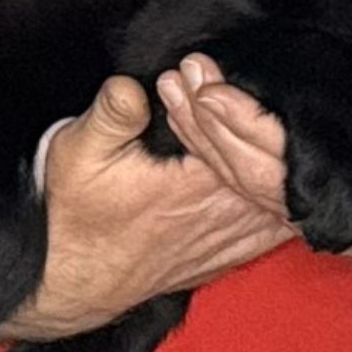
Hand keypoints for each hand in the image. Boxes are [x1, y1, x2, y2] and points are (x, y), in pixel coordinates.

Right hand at [0, 75, 292, 341]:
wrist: (69, 279)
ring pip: (281, 200)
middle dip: (255, 125)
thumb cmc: (74, 213)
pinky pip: (275, 231)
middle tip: (225, 95)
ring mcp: (230, 241)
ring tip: (259, 129)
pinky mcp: (227, 257)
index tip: (204, 72)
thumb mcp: (79, 151)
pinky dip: (281, 204)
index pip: (242, 137)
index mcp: (195, 187)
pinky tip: (280, 182)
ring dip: (274, 164)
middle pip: (272, 167)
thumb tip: (132, 85)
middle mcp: (222, 217)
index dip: (232, 100)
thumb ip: (112, 114)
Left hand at [158, 57, 351, 286]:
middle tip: (181, 74)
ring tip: (173, 85)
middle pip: (245, 172)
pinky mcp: (302, 195)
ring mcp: (307, 206)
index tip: (214, 93)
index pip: (286, 166)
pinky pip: (246, 174)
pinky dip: (215, 146)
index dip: (247, 129)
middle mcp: (322, 209)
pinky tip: (195, 113)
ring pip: (238, 178)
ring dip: (201, 135)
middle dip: (208, 126)